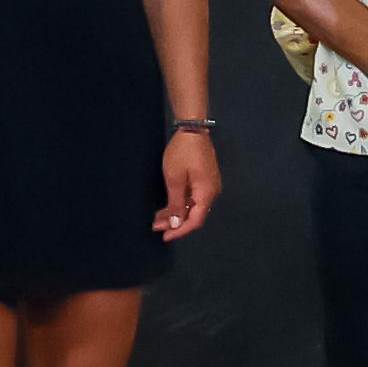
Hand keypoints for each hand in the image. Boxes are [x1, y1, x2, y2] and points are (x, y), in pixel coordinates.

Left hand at [154, 125, 218, 239]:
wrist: (192, 130)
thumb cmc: (182, 153)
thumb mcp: (175, 179)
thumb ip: (176, 203)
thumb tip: (177, 223)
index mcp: (207, 193)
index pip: (196, 220)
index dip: (180, 230)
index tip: (165, 236)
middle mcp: (211, 192)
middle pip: (194, 214)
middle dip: (175, 222)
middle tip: (156, 227)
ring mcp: (208, 186)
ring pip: (192, 206)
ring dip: (176, 213)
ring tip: (157, 219)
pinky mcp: (203, 180)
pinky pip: (192, 197)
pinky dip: (180, 203)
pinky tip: (166, 207)